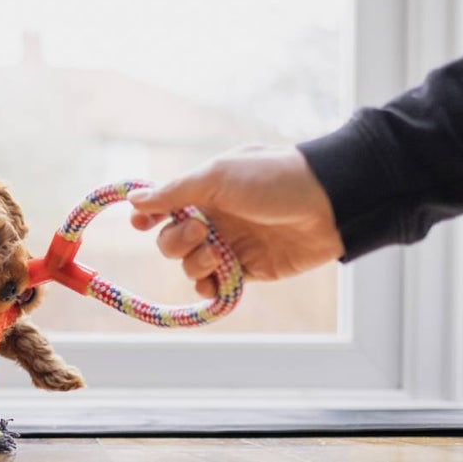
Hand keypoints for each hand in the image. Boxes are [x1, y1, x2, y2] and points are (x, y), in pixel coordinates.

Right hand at [128, 145, 343, 296]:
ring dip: (194, 263)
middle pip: (170, 240)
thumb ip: (174, 191)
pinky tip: (215, 281)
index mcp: (204, 190)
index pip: (163, 206)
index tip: (140, 223)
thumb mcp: (218, 175)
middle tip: (202, 229)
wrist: (327, 204)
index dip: (148, 216)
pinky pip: (215, 284)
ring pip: (190, 265)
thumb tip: (134, 199)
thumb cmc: (271, 179)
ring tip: (218, 253)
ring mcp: (230, 244)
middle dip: (176, 240)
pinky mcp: (248, 269)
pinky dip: (209, 286)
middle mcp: (213, 217)